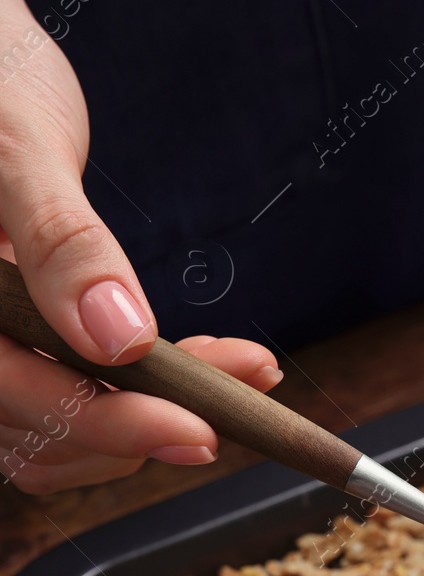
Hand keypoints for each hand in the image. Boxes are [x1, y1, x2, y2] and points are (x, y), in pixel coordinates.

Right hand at [0, 0, 279, 494]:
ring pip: (62, 428)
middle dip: (153, 420)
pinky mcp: (21, 343)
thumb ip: (61, 241)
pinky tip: (214, 364)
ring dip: (158, 414)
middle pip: (43, 427)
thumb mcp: (16, 145)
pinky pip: (76, 397)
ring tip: (247, 371)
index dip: (104, 422)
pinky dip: (147, 396)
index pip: (11, 393)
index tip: (198, 431)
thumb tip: (116, 338)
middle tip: (248, 391)